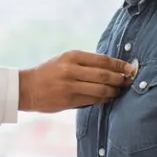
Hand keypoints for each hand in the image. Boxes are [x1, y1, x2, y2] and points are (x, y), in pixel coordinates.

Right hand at [18, 50, 135, 112]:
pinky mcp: (68, 100)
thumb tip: (112, 68)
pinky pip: (92, 100)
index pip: (102, 59)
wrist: (26, 88)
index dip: (119, 64)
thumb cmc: (49, 73)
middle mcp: (71, 69)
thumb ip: (85, 63)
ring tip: (118, 91)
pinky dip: (103, 99)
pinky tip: (107, 98)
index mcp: (72, 56)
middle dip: (120, 79)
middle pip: (104, 74)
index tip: (130, 68)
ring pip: (101, 89)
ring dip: (113, 91)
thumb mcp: (64, 60)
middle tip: (128, 81)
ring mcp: (70, 86)